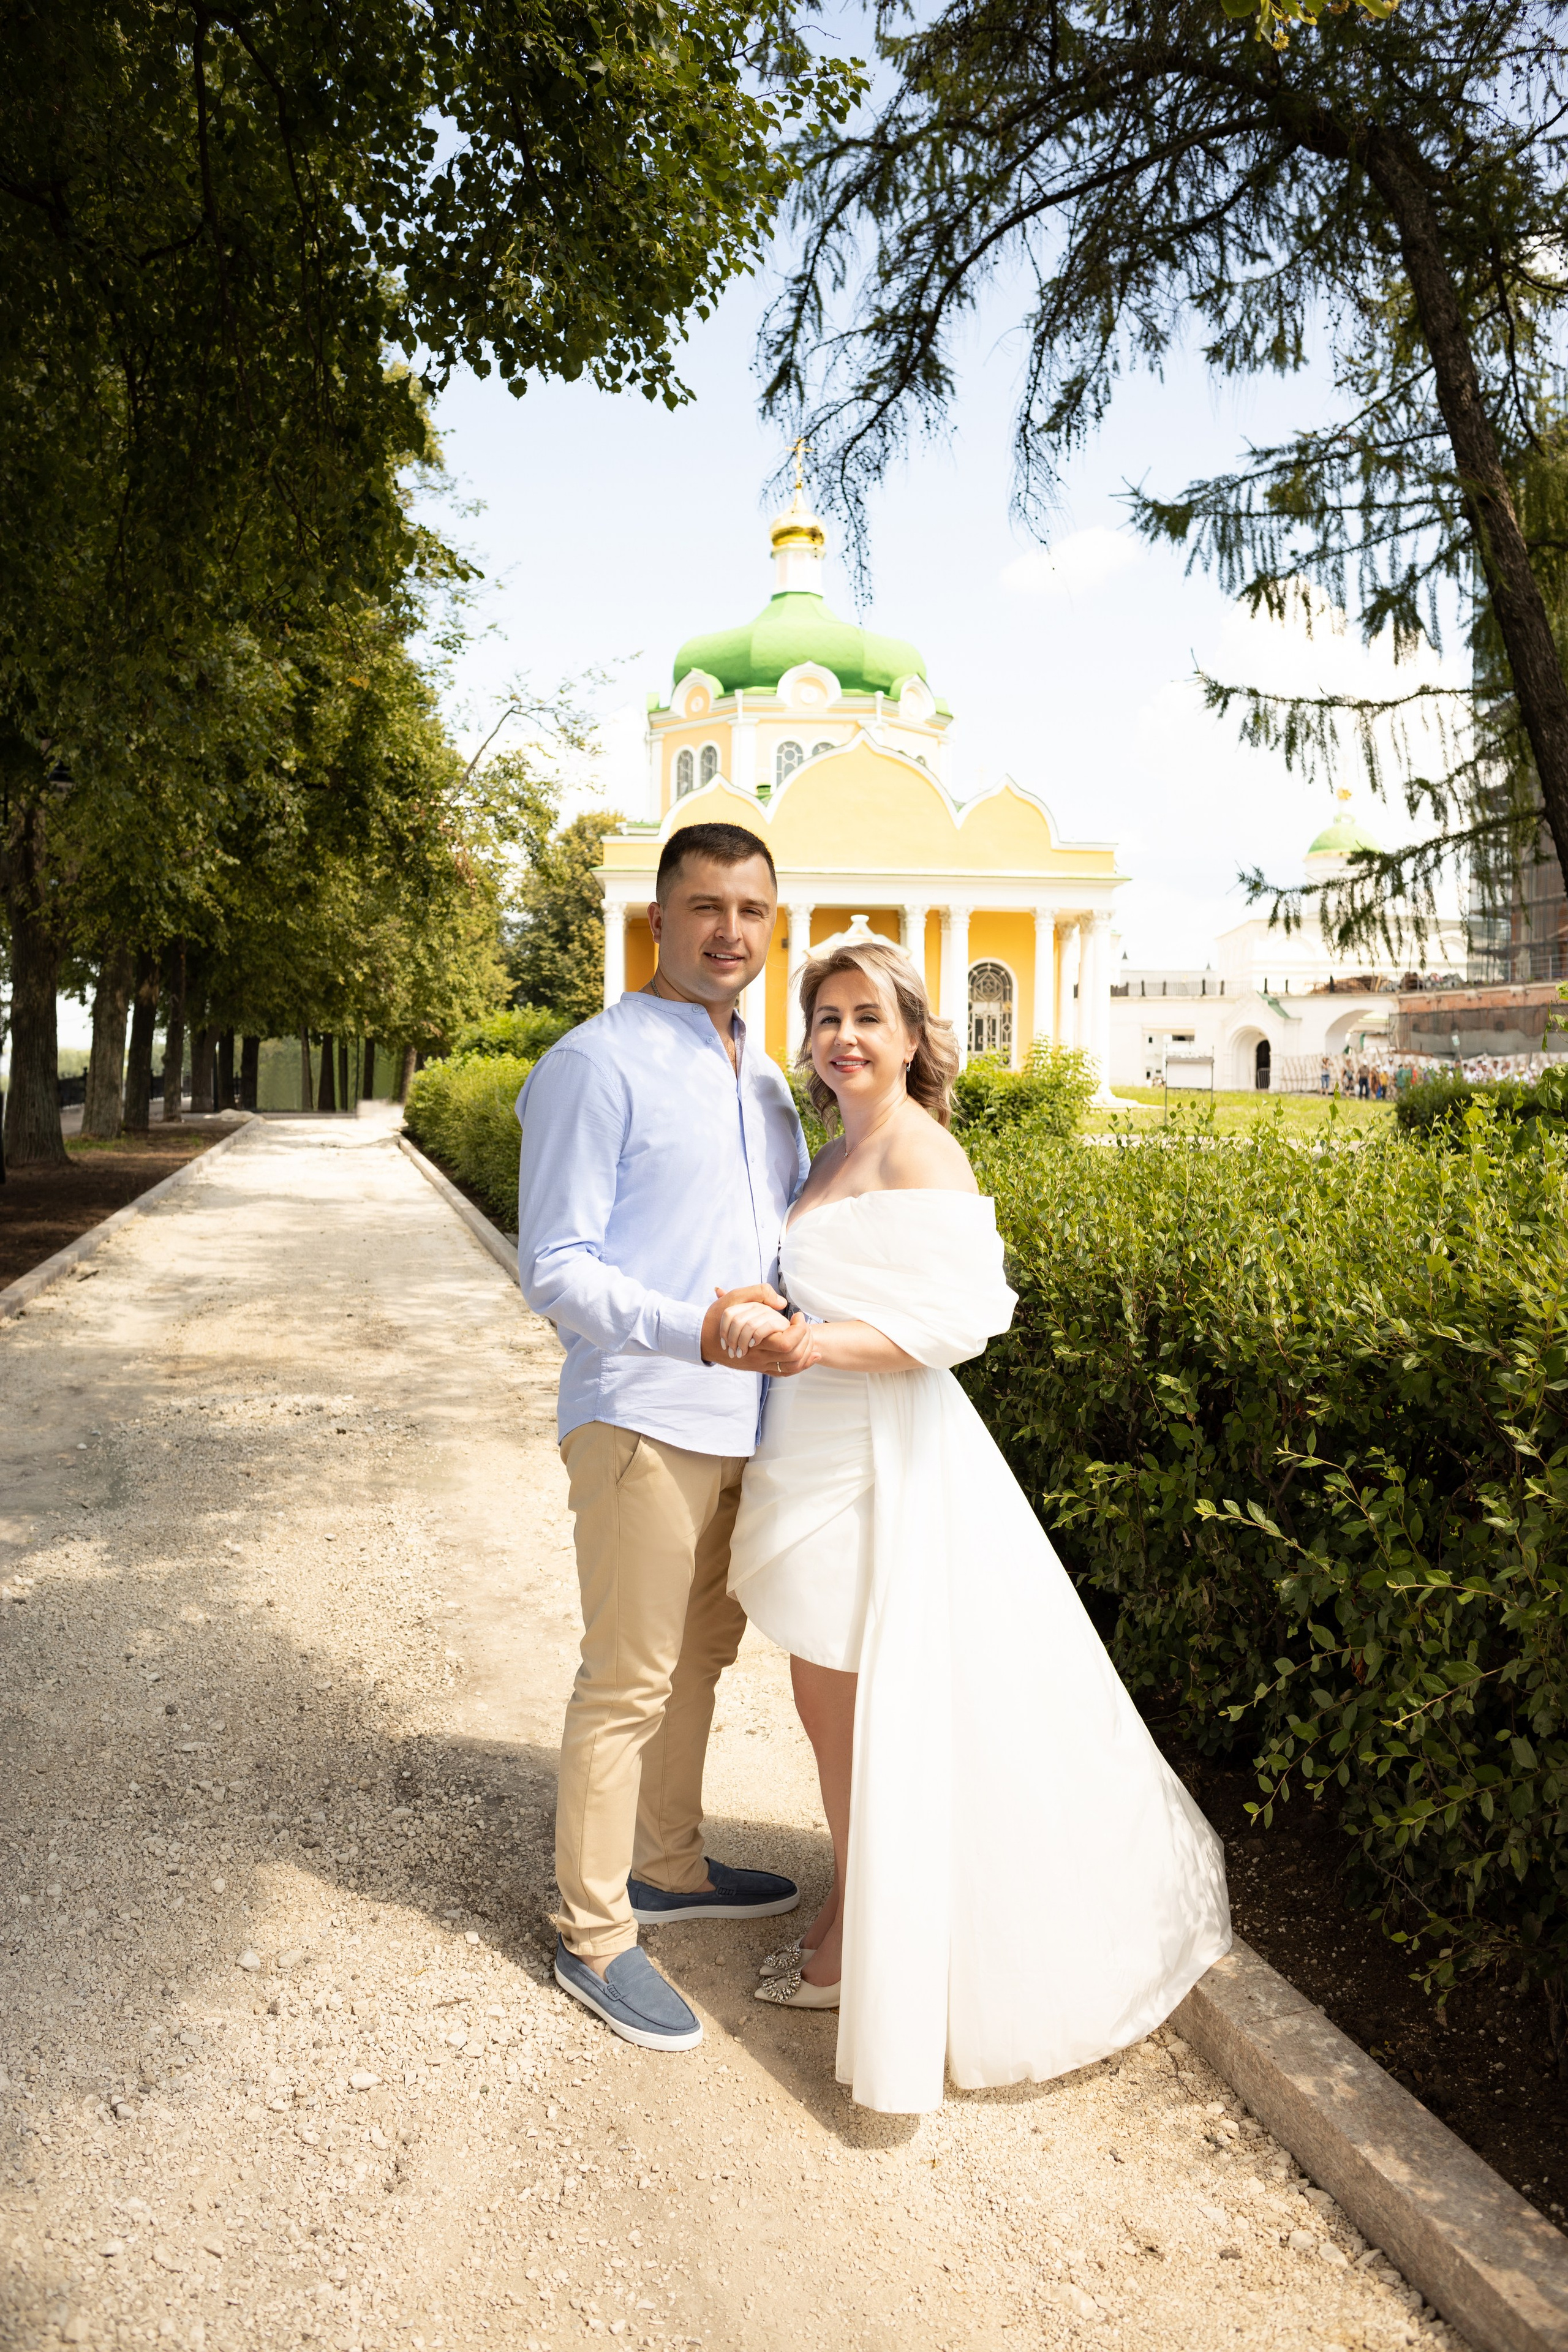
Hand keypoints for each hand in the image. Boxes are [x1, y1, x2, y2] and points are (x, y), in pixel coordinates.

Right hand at [701, 1284, 819, 1375]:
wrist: (699, 1338)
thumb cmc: (717, 1316)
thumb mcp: (734, 1297)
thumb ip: (759, 1293)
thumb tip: (782, 1303)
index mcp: (753, 1341)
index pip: (785, 1343)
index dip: (798, 1330)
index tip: (797, 1315)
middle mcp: (757, 1357)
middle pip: (792, 1357)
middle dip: (806, 1340)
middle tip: (804, 1324)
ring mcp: (758, 1365)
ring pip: (791, 1368)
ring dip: (806, 1355)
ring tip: (812, 1340)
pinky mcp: (759, 1368)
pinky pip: (783, 1373)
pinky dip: (800, 1366)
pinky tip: (810, 1356)